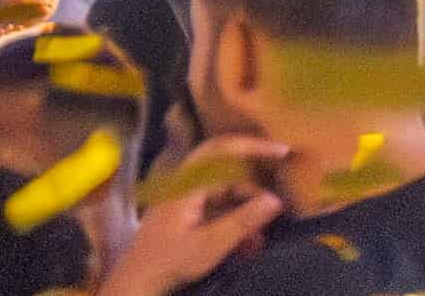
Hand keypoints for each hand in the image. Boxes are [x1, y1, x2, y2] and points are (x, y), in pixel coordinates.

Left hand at [99, 143, 292, 295]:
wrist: (141, 278)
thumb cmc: (172, 259)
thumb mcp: (212, 244)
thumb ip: (243, 221)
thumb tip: (275, 199)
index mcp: (188, 182)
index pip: (223, 150)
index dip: (253, 146)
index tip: (283, 151)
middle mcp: (186, 183)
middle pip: (228, 172)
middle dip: (256, 187)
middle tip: (281, 205)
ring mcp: (186, 197)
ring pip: (225, 193)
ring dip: (247, 211)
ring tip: (261, 240)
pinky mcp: (187, 213)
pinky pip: (218, 209)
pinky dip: (235, 222)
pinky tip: (249, 244)